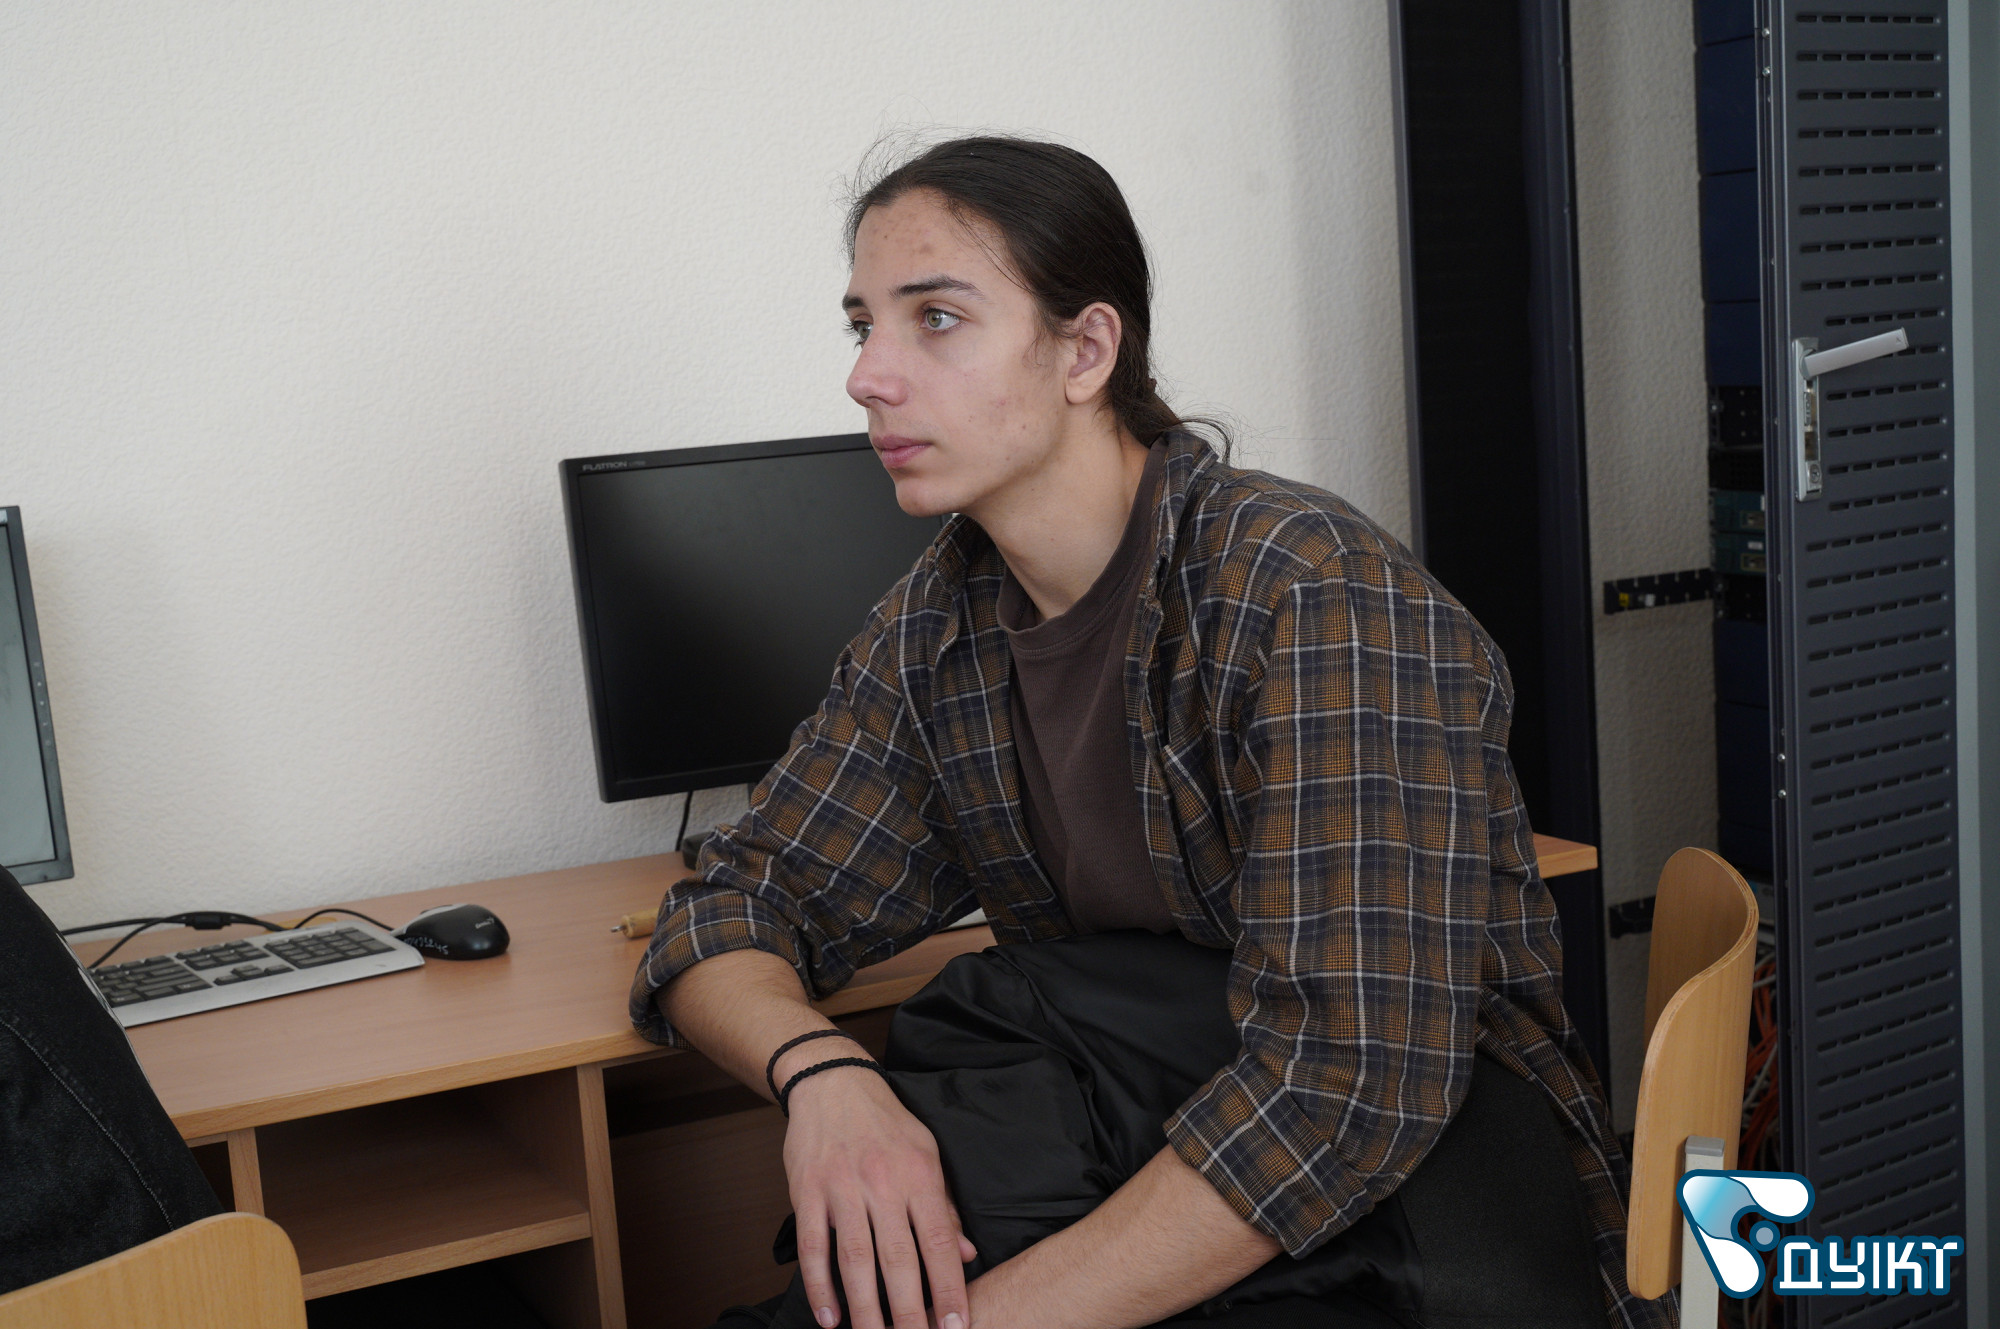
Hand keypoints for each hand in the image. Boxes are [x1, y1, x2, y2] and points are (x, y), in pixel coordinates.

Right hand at [781, 1058, 977, 1328]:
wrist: (833, 1083)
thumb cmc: (886, 1123)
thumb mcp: (927, 1154)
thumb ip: (944, 1207)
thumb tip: (967, 1255)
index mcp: (919, 1176)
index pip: (939, 1243)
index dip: (949, 1288)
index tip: (956, 1327)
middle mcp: (882, 1184)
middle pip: (898, 1259)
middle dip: (909, 1311)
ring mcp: (842, 1188)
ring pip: (855, 1259)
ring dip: (865, 1308)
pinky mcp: (807, 1192)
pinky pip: (813, 1246)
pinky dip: (820, 1285)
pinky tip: (830, 1316)